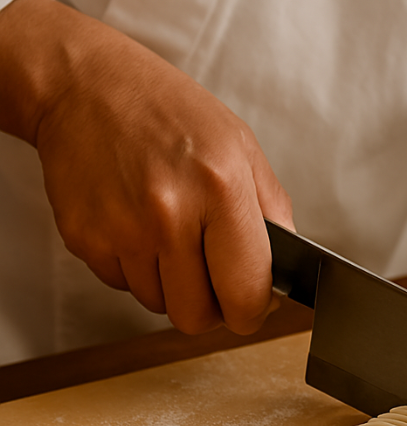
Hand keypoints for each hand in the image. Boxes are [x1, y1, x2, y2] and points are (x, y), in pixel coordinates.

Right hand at [0, 0, 292, 334]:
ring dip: (171, 284)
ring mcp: (121, 230)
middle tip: (213, 279)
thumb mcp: (241, 147)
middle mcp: (169, 214)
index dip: (252, 312)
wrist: (86, 86)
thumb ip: (272, 212)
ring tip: (170, 235)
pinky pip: (122, 285)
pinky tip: (138, 226)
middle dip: (211, 307)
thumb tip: (282, 273)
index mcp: (221, 189)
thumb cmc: (171, 113)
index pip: (245, 292)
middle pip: (196, 317)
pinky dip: (136, 268)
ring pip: (158, 305)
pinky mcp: (83, 239)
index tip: (252, 306)